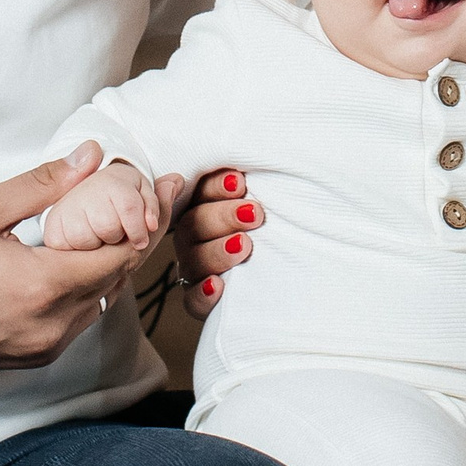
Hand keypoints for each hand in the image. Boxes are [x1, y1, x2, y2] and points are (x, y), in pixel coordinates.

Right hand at [0, 145, 140, 390]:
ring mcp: (39, 348)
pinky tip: (72, 260)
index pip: (123, 253)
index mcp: (44, 286)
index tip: (163, 185)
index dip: (149, 217)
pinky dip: (82, 290)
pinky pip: (72, 322)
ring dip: (108, 266)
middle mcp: (50, 326)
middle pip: (117, 278)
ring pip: (97, 303)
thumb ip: (42, 184)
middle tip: (146, 197)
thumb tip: (90, 156)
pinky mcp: (24, 358)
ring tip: (111, 223)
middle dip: (135, 236)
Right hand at [167, 167, 258, 320]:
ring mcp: (193, 269)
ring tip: (244, 246)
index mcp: (205, 208)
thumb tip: (272, 165)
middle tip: (254, 214)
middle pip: (194, 224)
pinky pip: (192, 299)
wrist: (274, 282)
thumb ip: (255, 193)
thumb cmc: (270, 234)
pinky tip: (218, 286)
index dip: (217, 186)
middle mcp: (193, 238)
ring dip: (218, 251)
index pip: (202, 192)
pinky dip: (203, 294)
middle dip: (223, 216)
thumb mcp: (262, 210)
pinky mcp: (198, 300)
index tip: (241, 183)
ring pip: (193, 259)